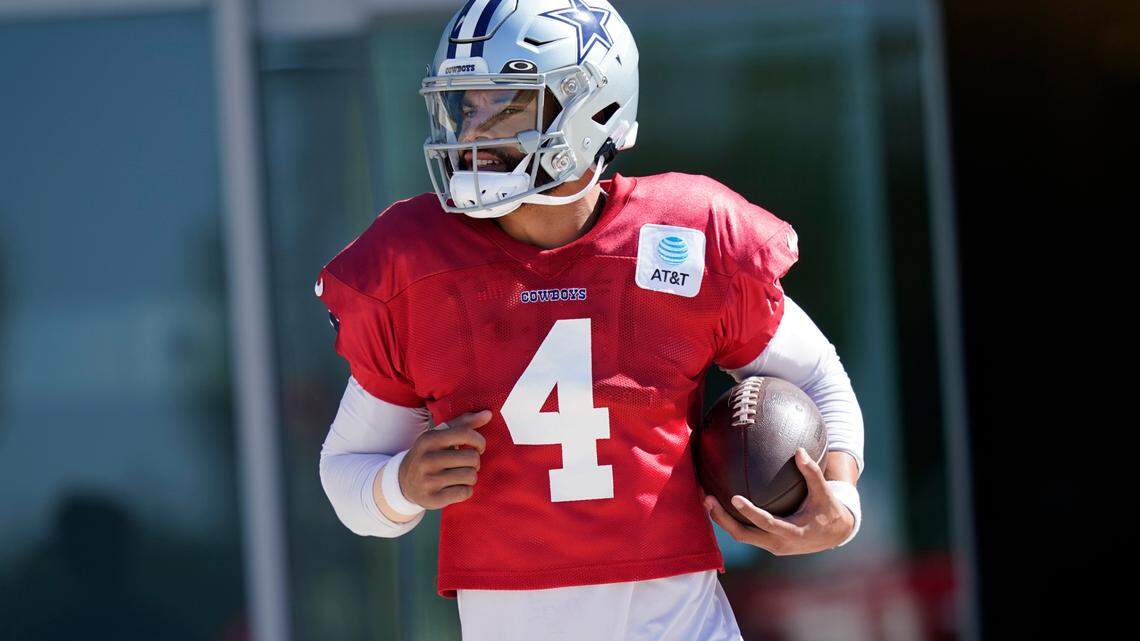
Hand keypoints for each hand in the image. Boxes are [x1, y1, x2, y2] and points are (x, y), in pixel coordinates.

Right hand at [398, 410, 490, 509]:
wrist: (403, 482)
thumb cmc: (429, 454)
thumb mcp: (439, 436)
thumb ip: (463, 423)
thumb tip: (488, 413)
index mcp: (429, 439)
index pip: (465, 434)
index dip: (479, 441)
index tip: (478, 447)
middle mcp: (427, 459)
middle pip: (472, 458)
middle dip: (475, 462)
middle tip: (466, 464)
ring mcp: (429, 480)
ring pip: (470, 476)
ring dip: (471, 476)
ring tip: (461, 475)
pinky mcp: (433, 499)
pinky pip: (465, 493)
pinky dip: (466, 490)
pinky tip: (456, 487)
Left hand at [703, 447, 854, 555]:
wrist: (834, 535)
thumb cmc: (829, 510)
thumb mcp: (824, 493)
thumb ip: (812, 473)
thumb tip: (799, 450)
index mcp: (793, 533)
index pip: (767, 523)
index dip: (750, 513)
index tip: (734, 498)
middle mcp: (778, 544)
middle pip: (743, 535)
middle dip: (723, 520)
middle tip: (707, 499)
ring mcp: (770, 546)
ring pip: (740, 536)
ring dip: (722, 520)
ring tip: (706, 499)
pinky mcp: (766, 544)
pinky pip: (745, 533)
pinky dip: (731, 521)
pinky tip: (720, 503)